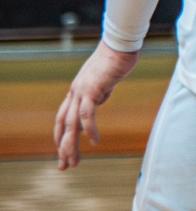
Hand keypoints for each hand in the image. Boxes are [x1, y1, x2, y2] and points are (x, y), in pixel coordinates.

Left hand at [55, 42, 136, 169]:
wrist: (120, 44)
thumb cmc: (116, 57)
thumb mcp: (105, 80)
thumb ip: (99, 92)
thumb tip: (99, 100)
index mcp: (76, 91)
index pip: (63, 117)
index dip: (61, 135)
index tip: (62, 150)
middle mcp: (75, 92)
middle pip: (64, 125)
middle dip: (63, 148)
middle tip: (64, 166)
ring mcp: (82, 91)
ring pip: (72, 125)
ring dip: (71, 146)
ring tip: (73, 162)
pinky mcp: (92, 90)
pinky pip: (88, 114)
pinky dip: (90, 130)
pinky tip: (94, 142)